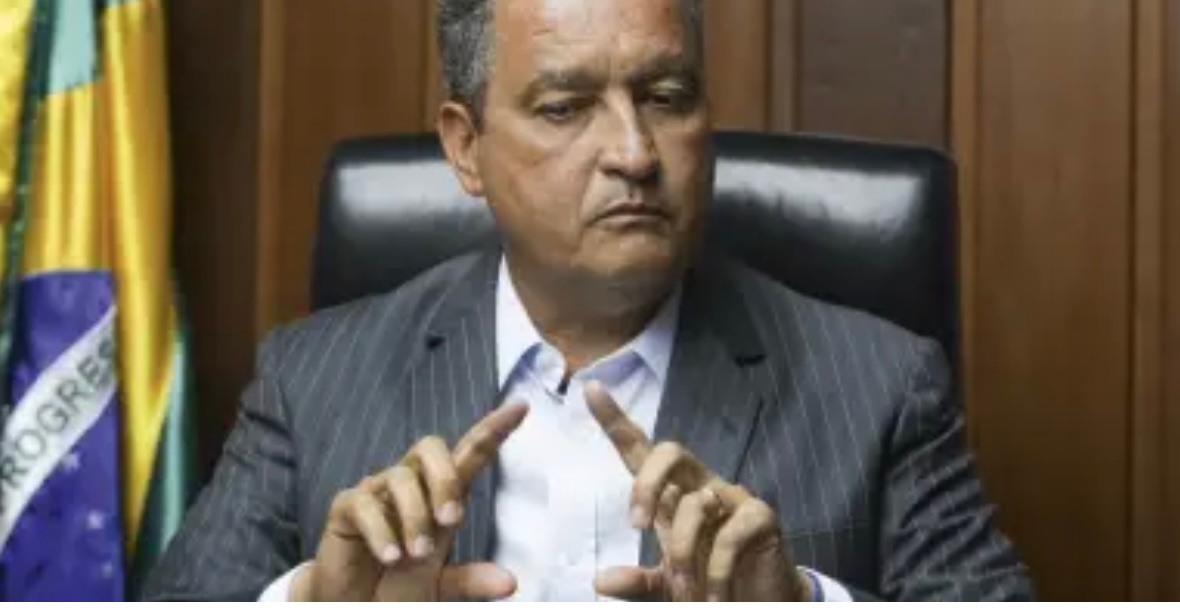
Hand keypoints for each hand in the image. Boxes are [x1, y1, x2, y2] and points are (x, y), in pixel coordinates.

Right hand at [291, 401, 528, 600]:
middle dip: (444, 478)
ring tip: (417, 553)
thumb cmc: (398, 588)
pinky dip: (380, 531)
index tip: (521, 407)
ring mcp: (378, 494)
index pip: (470, 453)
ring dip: (414, 516)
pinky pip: (362, 503)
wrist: (354, 608)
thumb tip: (510, 583)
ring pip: (400, 477)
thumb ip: (470, 580)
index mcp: (440, 497)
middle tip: (450, 520)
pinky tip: (390, 556)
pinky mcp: (346, 509)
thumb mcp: (440, 587)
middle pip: (430, 448)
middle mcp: (411, 486)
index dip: (493, 429)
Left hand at [584, 382, 808, 601]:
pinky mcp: (761, 517)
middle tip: (637, 526)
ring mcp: (732, 498)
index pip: (642, 450)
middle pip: (670, 451)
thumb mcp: (666, 586)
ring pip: (696, 503)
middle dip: (646, 484)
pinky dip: (717, 569)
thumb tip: (600, 580)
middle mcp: (701, 486)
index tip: (589, 388)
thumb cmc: (708, 582)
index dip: (615, 420)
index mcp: (673, 495)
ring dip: (684, 552)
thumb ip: (636, 582)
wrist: (761, 603)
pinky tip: (716, 595)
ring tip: (686, 594)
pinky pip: (732, 533)